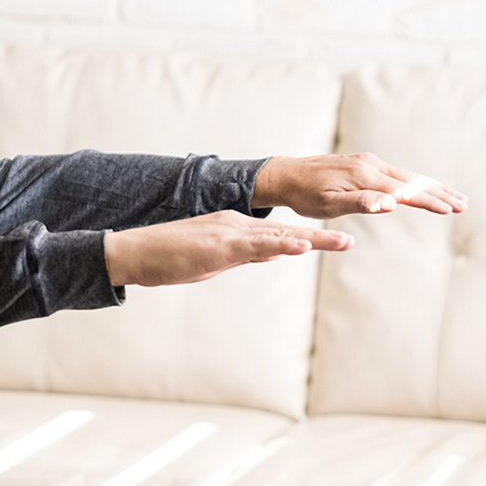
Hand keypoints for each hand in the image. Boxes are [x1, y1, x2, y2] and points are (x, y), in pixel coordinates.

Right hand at [103, 210, 352, 287]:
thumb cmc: (168, 258)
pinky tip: (301, 248)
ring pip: (279, 237)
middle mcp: (237, 225)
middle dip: (320, 238)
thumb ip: (243, 256)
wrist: (135, 251)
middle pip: (287, 232)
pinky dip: (281, 246)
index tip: (334, 240)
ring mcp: (230, 233)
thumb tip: (272, 255)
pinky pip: (256, 246)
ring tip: (342, 242)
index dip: (308, 238)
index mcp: (236, 229)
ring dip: (313, 240)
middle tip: (349, 240)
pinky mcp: (220, 246)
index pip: (278, 235)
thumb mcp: (213, 260)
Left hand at [252, 152, 467, 218]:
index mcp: (366, 176)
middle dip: (439, 192)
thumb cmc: (305, 196)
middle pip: (413, 180)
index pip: (406, 190)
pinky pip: (396, 174)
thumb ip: (361, 203)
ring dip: (430, 187)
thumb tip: (391, 204)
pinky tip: (421, 188)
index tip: (451, 209)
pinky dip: (414, 182)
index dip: (430, 200)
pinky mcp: (364, 164)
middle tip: (463, 204)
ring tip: (451, 197)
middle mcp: (371, 165)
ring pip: (407, 176)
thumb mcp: (329, 205)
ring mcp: (369, 162)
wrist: (286, 175)